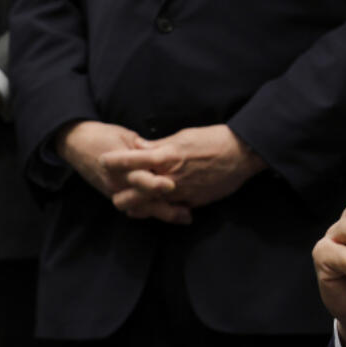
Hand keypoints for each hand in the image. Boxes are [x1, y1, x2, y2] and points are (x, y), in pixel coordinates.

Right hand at [55, 120, 192, 223]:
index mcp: (119, 165)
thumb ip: (145, 147)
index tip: (170, 185)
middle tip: (186, 212)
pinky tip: (174, 214)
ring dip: (163, 213)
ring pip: (140, 208)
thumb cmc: (105, 136)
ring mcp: (115, 191)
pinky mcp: (116, 196)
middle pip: (141, 199)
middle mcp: (116, 182)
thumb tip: (164, 151)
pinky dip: (154, 212)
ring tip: (185, 217)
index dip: (153, 182)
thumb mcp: (126, 136)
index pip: (138, 177)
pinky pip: (136, 208)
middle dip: (163, 207)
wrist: (77, 145)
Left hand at [103, 124, 265, 212]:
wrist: (243, 153)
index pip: (130, 160)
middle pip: (133, 192)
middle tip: (115, 192)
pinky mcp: (194, 202)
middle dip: (121, 194)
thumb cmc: (214, 139)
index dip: (113, 161)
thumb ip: (159, 146)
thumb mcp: (183, 136)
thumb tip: (140, 147)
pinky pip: (172, 210)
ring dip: (138, 206)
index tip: (102, 161)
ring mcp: (182, 192)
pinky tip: (159, 208)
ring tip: (131, 205)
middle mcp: (170, 177)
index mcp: (166, 156)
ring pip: (150, 206)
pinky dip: (163, 209)